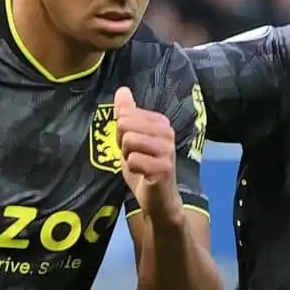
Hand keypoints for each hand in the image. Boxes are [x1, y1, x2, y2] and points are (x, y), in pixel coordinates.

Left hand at [114, 87, 182, 224]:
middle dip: (123, 144)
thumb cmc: (144, 167)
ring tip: (138, 164)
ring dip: (127, 156)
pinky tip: (142, 174)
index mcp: (160, 122)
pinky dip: (132, 169)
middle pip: (126, 124)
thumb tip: (122, 90)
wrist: (157, 199)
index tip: (134, 147)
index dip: (122, 134)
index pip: (125, 115)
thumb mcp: (131, 138)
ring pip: (129, 140)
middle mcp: (167, 132)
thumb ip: (126, 114)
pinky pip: (133, 160)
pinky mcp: (163, 167)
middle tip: (134, 156)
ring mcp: (167, 150)